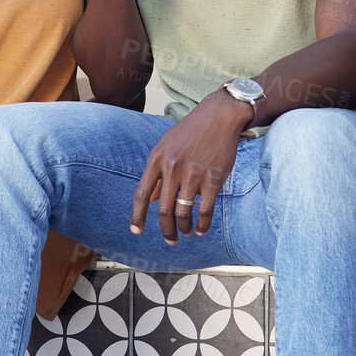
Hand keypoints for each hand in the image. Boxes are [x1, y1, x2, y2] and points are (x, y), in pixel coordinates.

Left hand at [130, 90, 252, 242]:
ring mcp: (193, 173)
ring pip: (182, 212)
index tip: (136, 230)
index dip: (137, 215)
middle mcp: (172, 167)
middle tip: (169, 240)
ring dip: (183, 228)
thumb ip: (157, 173)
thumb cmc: (192, 131)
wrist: (219, 116)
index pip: (141, 193)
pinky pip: (205, 209)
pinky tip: (200, 230)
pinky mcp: (213, 178)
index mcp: (157, 159)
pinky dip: (202, 224)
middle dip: (165, 229)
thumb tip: (149, 199)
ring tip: (185, 233)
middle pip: (162, 209)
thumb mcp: (167, 146)